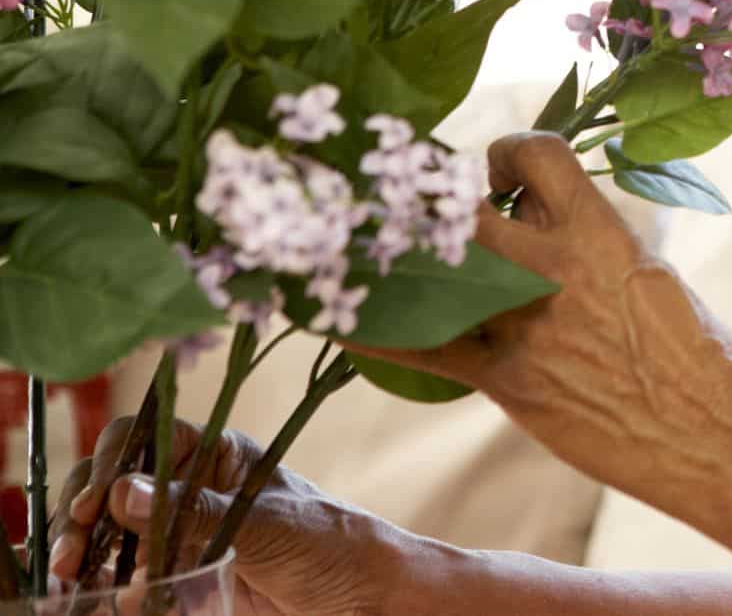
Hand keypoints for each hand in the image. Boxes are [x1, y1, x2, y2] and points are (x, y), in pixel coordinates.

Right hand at [50, 415, 397, 615]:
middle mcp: (189, 488)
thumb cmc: (327, 541)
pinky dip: (111, 587)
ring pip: (113, 534)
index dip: (110, 463)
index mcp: (214, 455)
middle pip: (114, 486)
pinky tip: (110, 601)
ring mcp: (180, 533)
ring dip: (85, 554)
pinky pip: (130, 576)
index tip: (94, 502)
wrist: (358, 595)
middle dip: (83, 514)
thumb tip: (125, 490)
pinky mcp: (180, 575)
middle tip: (67, 555)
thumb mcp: (264, 523)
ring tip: (71, 582)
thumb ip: (196, 510)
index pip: (144, 438)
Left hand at [359, 132, 731, 524]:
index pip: (538, 155)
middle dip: (439, 196)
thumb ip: (595, 243)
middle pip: (466, 206)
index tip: (498, 171)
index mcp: (602, 232)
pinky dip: (379, 337)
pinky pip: (424, 352)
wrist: (711, 431)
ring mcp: (525, 328)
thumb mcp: (651, 273)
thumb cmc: (698, 352)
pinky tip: (347, 322)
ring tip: (388, 246)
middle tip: (428, 204)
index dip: (506, 151)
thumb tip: (550, 225)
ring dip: (405, 254)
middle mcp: (555, 271)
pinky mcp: (507, 383)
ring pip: (436, 270)